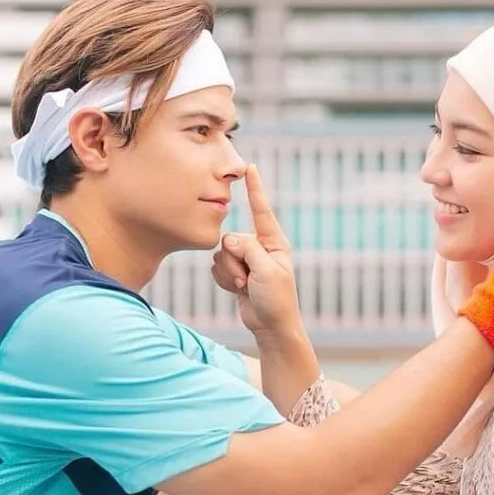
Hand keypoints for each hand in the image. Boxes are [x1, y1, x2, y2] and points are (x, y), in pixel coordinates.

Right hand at [211, 165, 300, 336]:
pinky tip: (237, 290)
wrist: (271, 327)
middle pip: (230, 240)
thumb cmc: (276, 300)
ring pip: (220, 254)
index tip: (250, 168)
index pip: (261, 211)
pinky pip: (217, 267)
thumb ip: (247, 249)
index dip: (255, 189)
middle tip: (248, 280)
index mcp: (273, 243)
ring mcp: (246, 260)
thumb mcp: (266, 271)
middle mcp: (259, 247)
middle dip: (234, 262)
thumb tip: (228, 240)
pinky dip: (224, 280)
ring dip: (229, 274)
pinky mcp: (235, 272)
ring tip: (245, 287)